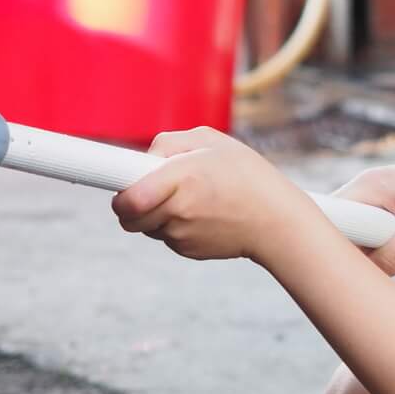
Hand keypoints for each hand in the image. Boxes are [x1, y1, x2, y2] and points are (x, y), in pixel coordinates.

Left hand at [111, 128, 308, 262]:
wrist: (278, 222)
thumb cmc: (248, 176)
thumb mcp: (211, 142)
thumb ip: (170, 143)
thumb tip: (143, 159)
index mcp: (182, 180)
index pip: (128, 198)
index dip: (118, 193)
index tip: (116, 184)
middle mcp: (178, 212)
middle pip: (128, 216)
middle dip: (130, 202)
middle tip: (147, 187)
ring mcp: (181, 236)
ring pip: (146, 225)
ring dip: (155, 212)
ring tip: (187, 196)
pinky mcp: (187, 251)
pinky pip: (166, 236)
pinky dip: (174, 225)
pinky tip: (201, 213)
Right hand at [331, 155, 394, 275]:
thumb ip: (392, 258)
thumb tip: (368, 279)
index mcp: (366, 186)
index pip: (328, 219)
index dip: (334, 245)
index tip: (355, 262)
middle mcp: (365, 192)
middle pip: (345, 236)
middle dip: (369, 258)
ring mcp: (376, 204)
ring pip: (365, 245)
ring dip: (390, 260)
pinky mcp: (389, 216)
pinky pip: (380, 244)